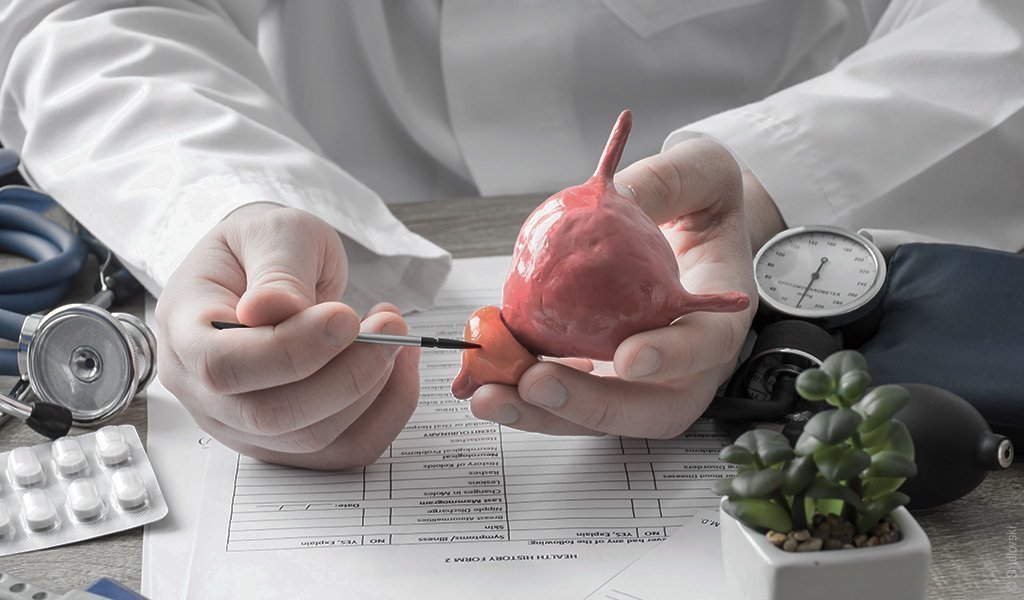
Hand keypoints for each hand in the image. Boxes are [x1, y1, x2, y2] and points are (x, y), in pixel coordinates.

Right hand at [155, 204, 420, 468]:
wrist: (265, 265)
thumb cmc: (262, 245)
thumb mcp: (270, 231)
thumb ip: (277, 269)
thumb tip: (273, 309)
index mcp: (184, 330)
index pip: (224, 366)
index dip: (291, 350)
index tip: (346, 317)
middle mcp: (202, 390)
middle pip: (269, 416)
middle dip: (346, 376)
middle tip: (391, 327)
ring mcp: (242, 423)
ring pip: (312, 439)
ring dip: (372, 391)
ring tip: (395, 334)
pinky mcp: (285, 439)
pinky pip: (342, 450)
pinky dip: (384, 413)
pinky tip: (399, 367)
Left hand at [469, 138, 783, 437]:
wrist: (692, 231)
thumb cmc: (704, 205)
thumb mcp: (699, 174)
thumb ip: (664, 183)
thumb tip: (615, 196)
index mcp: (720, 317)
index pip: (705, 348)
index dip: (670, 358)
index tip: (629, 358)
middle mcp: (685, 366)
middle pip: (647, 409)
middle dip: (587, 406)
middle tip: (534, 383)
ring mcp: (642, 381)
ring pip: (599, 415)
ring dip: (541, 412)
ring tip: (489, 394)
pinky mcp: (602, 378)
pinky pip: (566, 393)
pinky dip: (524, 389)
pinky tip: (489, 372)